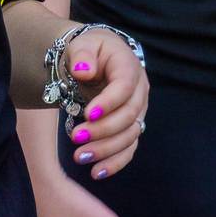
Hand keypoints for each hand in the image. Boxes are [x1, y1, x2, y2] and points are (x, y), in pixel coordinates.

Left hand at [64, 30, 148, 181]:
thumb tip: (84, 71)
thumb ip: (82, 55)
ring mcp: (137, 111)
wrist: (94, 59)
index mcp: (129, 66)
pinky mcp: (131, 128)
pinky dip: (115, 163)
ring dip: (105, 150)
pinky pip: (128, 149)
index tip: (87, 114)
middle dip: (103, 130)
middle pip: (128, 115)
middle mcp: (139, 91)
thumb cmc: (89, 50)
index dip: (109, 102)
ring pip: (129, 136)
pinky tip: (97, 172)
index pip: (124, 87)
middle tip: (76, 137)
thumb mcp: (83, 44)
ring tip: (79, 157)